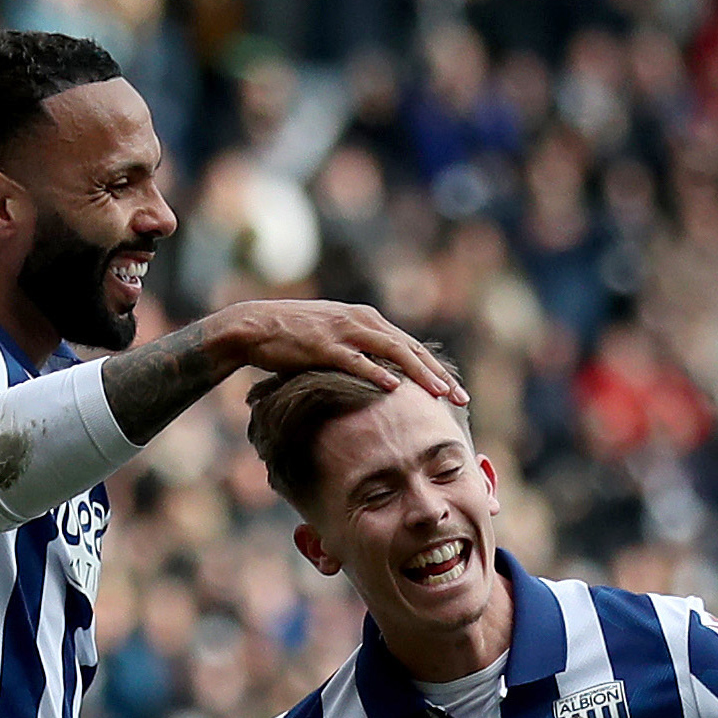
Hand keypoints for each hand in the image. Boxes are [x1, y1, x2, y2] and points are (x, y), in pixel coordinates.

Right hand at [207, 298, 468, 404]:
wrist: (256, 325)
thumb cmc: (294, 337)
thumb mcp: (334, 337)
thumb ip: (359, 350)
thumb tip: (379, 376)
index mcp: (367, 319)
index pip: (410, 346)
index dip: (436, 368)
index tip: (455, 391)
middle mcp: (361, 321)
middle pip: (409, 349)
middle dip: (438, 374)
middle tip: (461, 398)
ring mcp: (343, 332)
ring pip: (391, 353)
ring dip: (417, 374)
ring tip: (438, 393)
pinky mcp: (323, 346)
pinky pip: (355, 361)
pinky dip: (375, 374)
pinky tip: (393, 389)